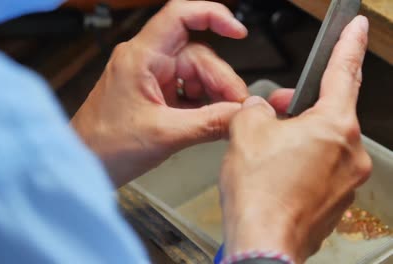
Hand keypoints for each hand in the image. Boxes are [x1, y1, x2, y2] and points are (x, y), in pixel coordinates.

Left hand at [71, 0, 290, 186]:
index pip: (179, 16)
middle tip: (236, 108)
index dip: (212, 15)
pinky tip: (209, 119)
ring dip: (213, 94)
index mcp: (140, 57)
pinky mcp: (154, 94)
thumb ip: (209, 124)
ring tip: (224, 118)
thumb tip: (243, 114)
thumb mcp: (164, 135)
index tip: (238, 31)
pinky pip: (187, 90)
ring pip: (195, 74)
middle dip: (221, 80)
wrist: (85, 164)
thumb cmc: (105, 146)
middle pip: (197, 54)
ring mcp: (150, 77)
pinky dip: (202, 103)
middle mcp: (145, 61)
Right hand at [220, 16, 370, 262]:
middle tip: (272, 112)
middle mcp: (349, 153)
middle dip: (298, 108)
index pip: (344, 72)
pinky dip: (297, 166)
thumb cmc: (259, 193)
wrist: (262, 244)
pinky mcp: (334, 203)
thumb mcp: (245, 131)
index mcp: (334, 127)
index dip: (348, 44)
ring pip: (320, 145)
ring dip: (295, 140)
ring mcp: (345, 181)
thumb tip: (260, 110)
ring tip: (265, 153)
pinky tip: (273, 176)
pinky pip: (317, 171)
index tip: (356, 28)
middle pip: (326, 114)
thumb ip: (255, 108)